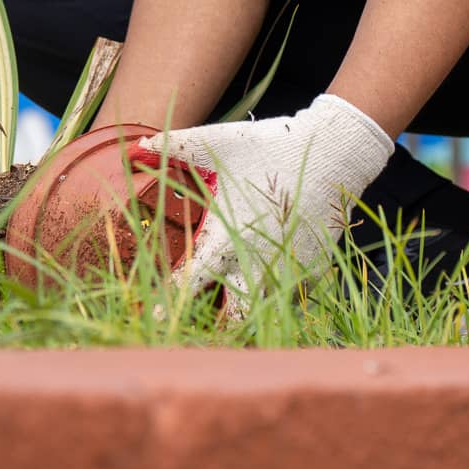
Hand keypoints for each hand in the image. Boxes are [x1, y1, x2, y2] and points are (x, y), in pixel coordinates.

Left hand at [136, 94, 392, 316]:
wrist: (333, 152)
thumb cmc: (271, 147)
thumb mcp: (220, 143)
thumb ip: (175, 147)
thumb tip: (134, 147)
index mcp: (229, 238)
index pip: (193, 282)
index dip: (170, 301)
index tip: (153, 316)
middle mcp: (259, 262)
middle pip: (233, 318)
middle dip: (216, 325)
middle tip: (200, 324)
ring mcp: (290, 270)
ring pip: (264, 311)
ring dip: (246, 313)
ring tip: (231, 310)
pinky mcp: (314, 270)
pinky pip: (291, 295)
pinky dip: (277, 295)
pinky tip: (268, 281)